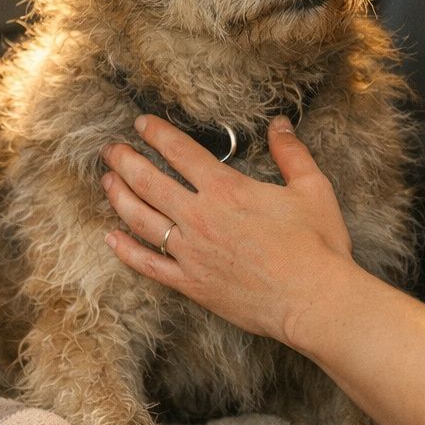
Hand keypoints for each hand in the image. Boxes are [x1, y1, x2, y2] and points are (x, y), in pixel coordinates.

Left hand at [100, 114, 359, 344]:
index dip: (157, 134)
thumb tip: (279, 123)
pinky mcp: (191, 284)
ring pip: (140, 220)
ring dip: (119, 197)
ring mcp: (191, 253)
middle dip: (125, 161)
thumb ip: (291, 153)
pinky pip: (148, 265)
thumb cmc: (317, 245)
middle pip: (149, 182)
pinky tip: (111, 238)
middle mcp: (200, 217)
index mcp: (226, 190)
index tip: (141, 124)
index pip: (181, 152)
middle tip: (110, 149)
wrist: (313, 300)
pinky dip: (126, 250)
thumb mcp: (311, 188)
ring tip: (106, 181)